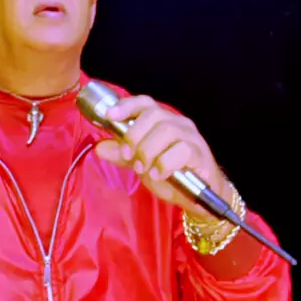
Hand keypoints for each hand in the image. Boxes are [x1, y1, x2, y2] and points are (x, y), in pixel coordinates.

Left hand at [95, 95, 229, 224]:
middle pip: (154, 115)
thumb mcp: (141, 163)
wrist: (196, 197)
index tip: (110, 116)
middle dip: (135, 134)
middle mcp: (178, 123)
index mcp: (162, 121)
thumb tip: (99, 147)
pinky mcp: (200, 154)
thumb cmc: (170, 174)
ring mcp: (191, 137)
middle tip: (127, 155)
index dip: (127, 106)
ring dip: (148, 150)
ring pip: (167, 130)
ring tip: (142, 168)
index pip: (145, 103)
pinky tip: (159, 175)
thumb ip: (122, 154)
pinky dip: (165, 163)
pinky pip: (182, 150)